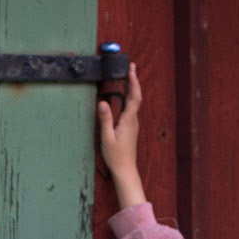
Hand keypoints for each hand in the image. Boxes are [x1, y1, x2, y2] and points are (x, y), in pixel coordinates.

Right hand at [97, 63, 144, 208]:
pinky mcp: (130, 129)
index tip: (131, 69)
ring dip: (131, 89)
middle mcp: (133, 121)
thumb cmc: (116, 156)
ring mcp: (133, 125)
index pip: (134, 96)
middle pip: (136, 97)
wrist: (125, 170)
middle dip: (133, 81)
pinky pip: (130, 110)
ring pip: (134, 103)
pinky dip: (128, 99)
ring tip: (126, 78)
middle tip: (130, 68)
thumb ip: (105, 119)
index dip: (134, 81)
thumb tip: (102, 102)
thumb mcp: (106, 137)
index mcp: (128, 120)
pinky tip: (123, 98)